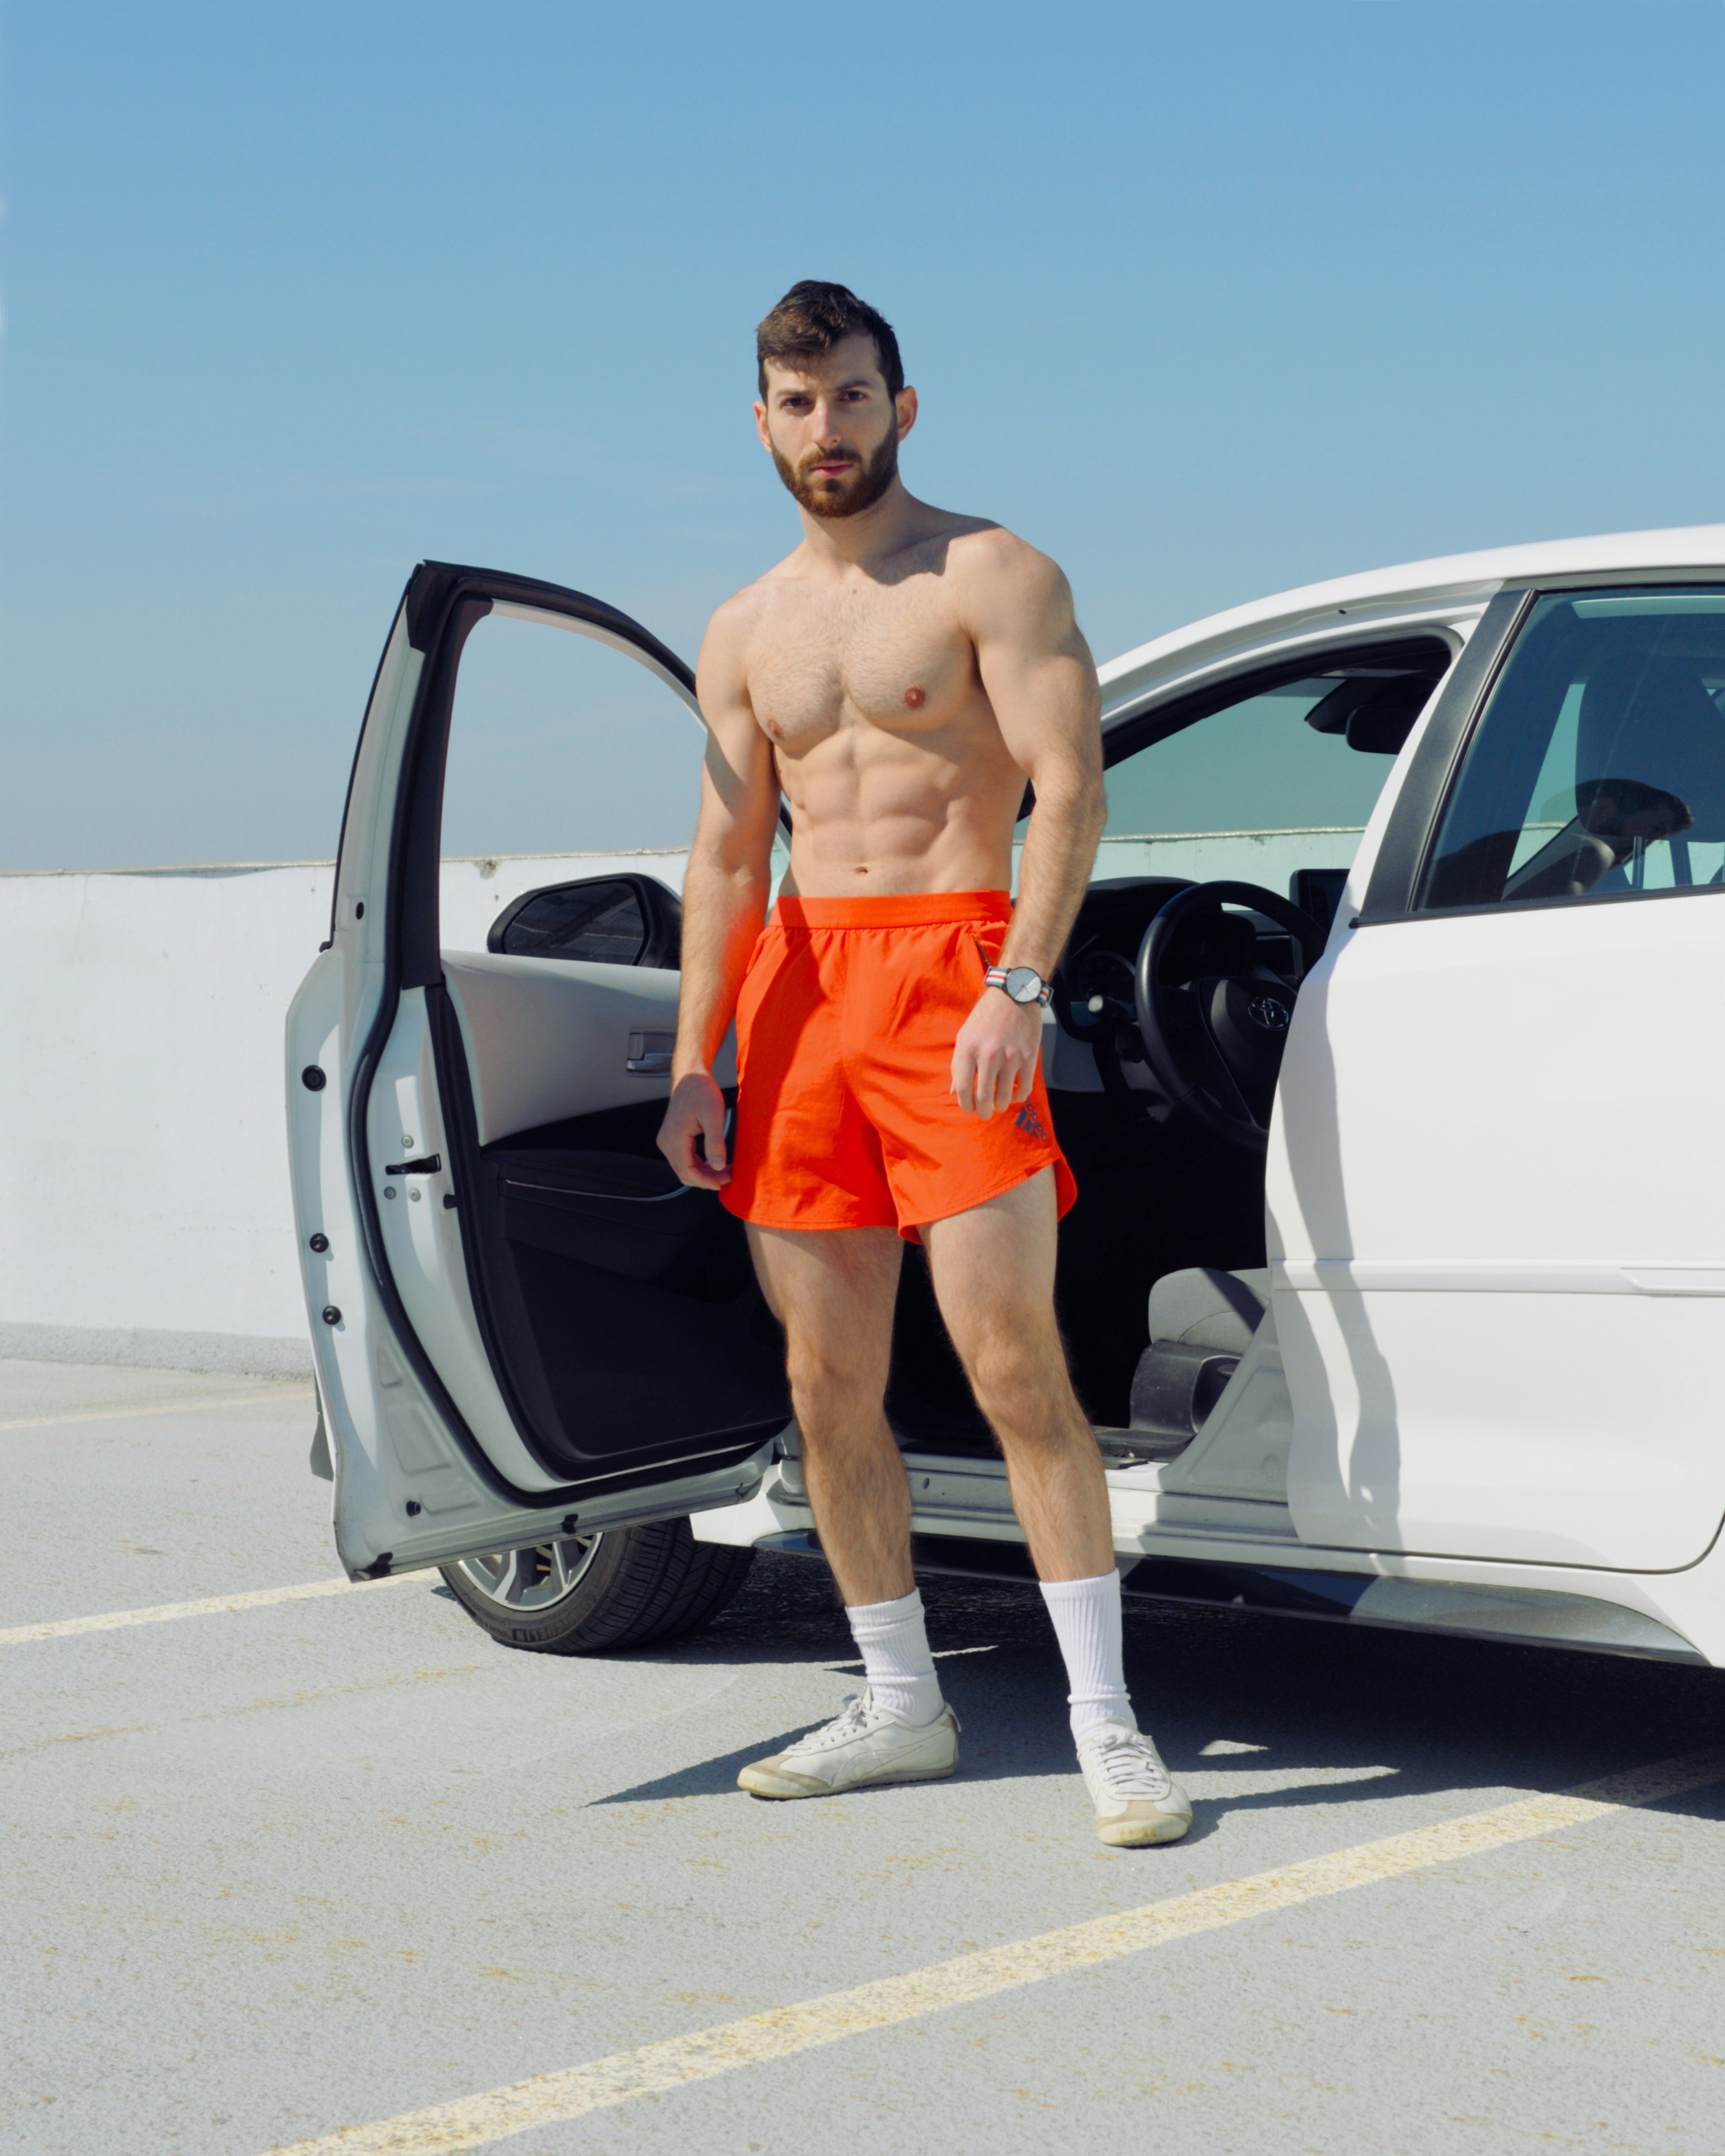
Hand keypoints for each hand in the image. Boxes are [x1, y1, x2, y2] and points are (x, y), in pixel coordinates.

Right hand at [657, 1071, 731, 1186]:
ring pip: (685, 1167)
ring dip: (704, 1173)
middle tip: (728, 1177)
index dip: (704, 1181)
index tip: (721, 1184)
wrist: (691, 1077)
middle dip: (706, 1179)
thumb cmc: (701, 1092)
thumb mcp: (713, 1117)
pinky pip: (686, 1158)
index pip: (686, 1171)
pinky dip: (700, 1164)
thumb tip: (718, 1166)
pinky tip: (716, 1163)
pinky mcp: (674, 1138)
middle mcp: (666, 1142)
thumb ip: (715, 1143)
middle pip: (684, 1172)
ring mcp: (668, 1141)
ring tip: (725, 1171)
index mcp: (673, 1139)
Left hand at [951, 988, 1043, 1117]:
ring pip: (1004, 1097)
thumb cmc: (985, 1017)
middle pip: (983, 1097)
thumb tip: (954, 1092)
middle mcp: (988, 1055)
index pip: (962, 1088)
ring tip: (998, 1106)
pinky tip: (1014, 1095)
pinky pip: (1024, 1088)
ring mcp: (1010, 1057)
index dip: (964, 1104)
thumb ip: (959, 1064)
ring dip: (999, 1107)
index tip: (968, 1108)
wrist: (1013, 995)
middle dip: (982, 1111)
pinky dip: (1018, 1097)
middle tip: (983, 1113)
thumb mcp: (964, 1036)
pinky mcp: (1029, 1057)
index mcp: (967, 1049)